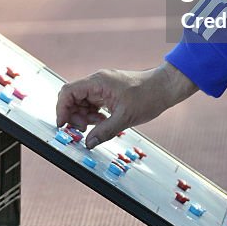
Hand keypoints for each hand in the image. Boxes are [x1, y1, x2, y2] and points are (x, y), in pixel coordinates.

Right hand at [55, 63, 197, 148]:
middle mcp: (97, 82)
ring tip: (96, 127)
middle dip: (73, 116)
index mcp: (98, 82)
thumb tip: (88, 144)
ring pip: (82, 103)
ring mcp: (102, 87)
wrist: (164, 88)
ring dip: (84, 117)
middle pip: (73, 98)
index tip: (63, 125)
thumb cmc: (148, 96)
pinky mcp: (108, 93)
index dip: (62, 109)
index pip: (68, 92)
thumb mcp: (125, 118)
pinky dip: (92, 116)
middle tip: (82, 131)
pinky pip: (92, 104)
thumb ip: (104, 131)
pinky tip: (101, 123)